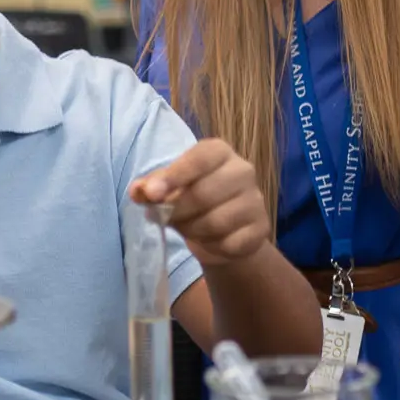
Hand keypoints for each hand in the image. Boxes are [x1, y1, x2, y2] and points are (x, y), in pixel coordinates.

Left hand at [132, 138, 271, 267]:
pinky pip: (230, 243)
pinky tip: (210, 241)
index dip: (173, 177)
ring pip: (216, 223)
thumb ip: (151, 188)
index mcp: (218, 152)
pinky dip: (213, 247)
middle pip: (203, 194)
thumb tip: (138, 191)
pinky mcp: (262, 228)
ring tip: (189, 229)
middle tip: (167, 219)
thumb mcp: (168, 188)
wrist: (226, 228)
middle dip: (177, 212)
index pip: (198, 159)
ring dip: (193, 232)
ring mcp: (256, 200)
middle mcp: (243, 170)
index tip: (151, 195)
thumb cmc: (192, 198)